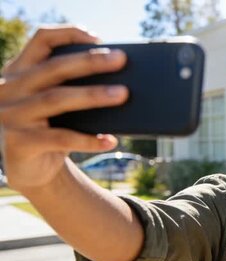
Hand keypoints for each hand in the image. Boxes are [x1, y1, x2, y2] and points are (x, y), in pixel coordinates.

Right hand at [0, 26, 127, 191]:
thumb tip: (119, 81)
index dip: (68, 34)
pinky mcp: (18, 142)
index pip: (40, 40)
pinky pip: (60, 138)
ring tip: (123, 94)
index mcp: (19, 71)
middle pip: (54, 68)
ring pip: (57, 99)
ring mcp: (10, 115)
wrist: (30, 170)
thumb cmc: (51, 129)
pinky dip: (88, 140)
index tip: (97, 38)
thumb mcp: (56, 104)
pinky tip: (110, 140)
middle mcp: (9, 89)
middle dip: (90, 62)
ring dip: (93, 96)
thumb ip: (72, 87)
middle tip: (121, 59)